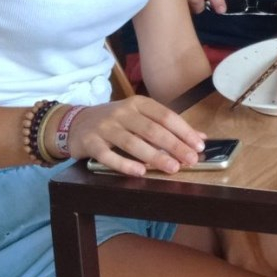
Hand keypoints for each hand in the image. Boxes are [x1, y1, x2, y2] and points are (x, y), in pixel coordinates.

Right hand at [67, 98, 205, 177]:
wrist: (75, 123)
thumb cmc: (115, 122)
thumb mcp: (139, 117)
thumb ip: (167, 126)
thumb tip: (200, 138)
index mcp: (138, 104)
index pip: (165, 116)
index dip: (184, 131)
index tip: (199, 145)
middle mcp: (122, 112)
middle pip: (152, 129)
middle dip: (174, 145)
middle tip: (190, 160)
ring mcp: (105, 127)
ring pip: (132, 142)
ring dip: (154, 156)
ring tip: (172, 168)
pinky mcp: (91, 142)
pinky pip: (108, 155)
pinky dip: (124, 164)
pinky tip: (139, 172)